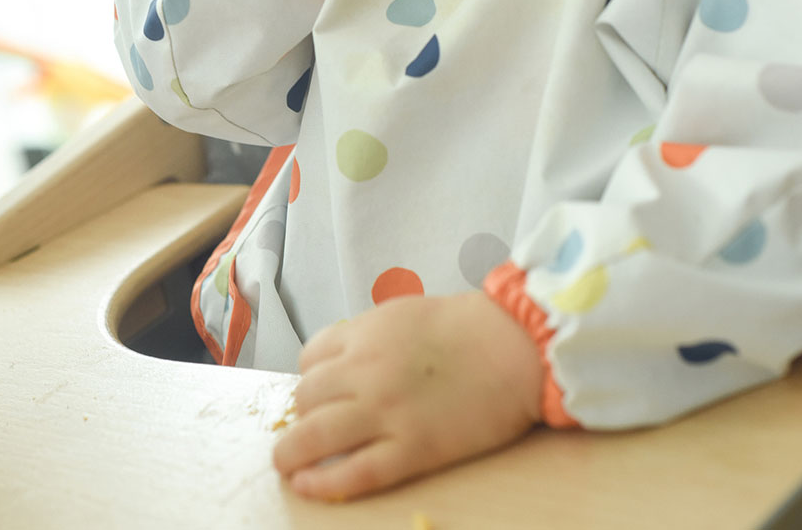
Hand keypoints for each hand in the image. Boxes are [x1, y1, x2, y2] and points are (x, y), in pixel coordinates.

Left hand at [273, 291, 542, 500]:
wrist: (514, 346)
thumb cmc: (466, 327)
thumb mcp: (404, 314)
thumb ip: (369, 336)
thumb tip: (343, 363)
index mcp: (365, 333)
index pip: (310, 358)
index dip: (309, 378)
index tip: (317, 393)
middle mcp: (365, 371)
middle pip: (305, 397)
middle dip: (301, 414)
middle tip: (309, 428)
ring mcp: (386, 412)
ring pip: (315, 436)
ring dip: (291, 452)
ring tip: (287, 464)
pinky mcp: (411, 449)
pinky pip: (353, 472)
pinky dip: (322, 483)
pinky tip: (307, 486)